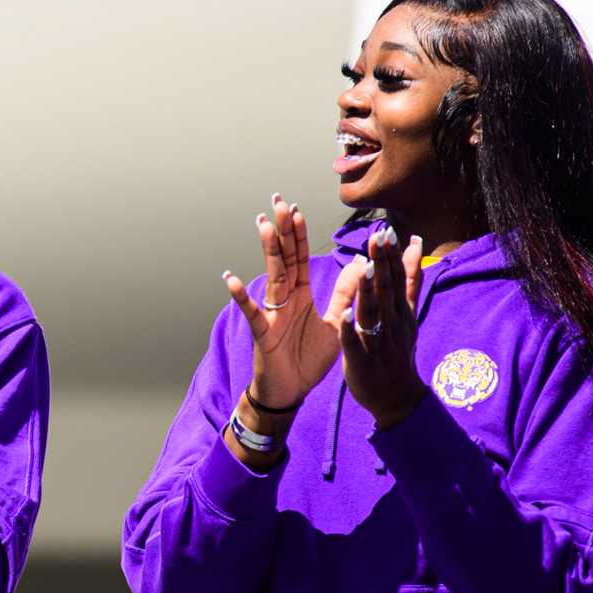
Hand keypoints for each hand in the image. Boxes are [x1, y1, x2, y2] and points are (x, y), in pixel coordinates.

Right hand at [221, 196, 361, 410]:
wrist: (290, 392)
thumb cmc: (308, 360)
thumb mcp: (335, 324)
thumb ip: (345, 295)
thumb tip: (360, 265)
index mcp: (300, 295)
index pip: (299, 258)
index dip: (298, 234)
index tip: (295, 209)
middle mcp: (284, 299)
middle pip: (283, 259)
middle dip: (282, 230)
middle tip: (277, 201)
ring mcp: (271, 314)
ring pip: (271, 276)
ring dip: (268, 251)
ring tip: (264, 225)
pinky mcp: (263, 333)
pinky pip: (252, 312)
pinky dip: (242, 297)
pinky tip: (231, 279)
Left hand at [337, 228, 426, 427]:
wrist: (398, 398)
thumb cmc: (398, 351)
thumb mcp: (408, 315)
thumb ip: (409, 281)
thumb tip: (415, 245)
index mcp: (400, 312)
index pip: (397, 280)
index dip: (392, 256)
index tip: (387, 232)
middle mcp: (392, 325)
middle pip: (387, 291)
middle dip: (383, 265)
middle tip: (378, 238)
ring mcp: (378, 343)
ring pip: (372, 314)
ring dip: (369, 291)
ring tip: (367, 268)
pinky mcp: (361, 362)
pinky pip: (354, 344)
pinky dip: (349, 330)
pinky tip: (343, 316)